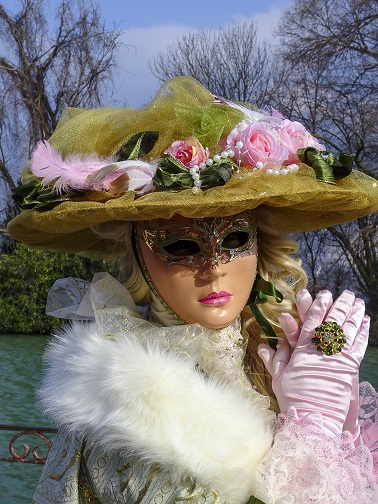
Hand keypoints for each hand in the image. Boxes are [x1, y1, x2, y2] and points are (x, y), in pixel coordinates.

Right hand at [258, 290, 369, 436]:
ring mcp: (338, 358)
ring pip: (348, 330)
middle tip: (346, 293)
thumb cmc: (293, 399)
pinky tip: (365, 321)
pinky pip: (358, 345)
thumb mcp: (279, 378)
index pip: (312, 322)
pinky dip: (362, 332)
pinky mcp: (350, 368)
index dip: (318, 306)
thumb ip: (274, 359)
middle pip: (333, 321)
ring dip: (354, 314)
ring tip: (358, 301)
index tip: (323, 294)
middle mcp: (322, 350)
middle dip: (340, 305)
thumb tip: (263, 345)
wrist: (313, 420)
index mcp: (303, 350)